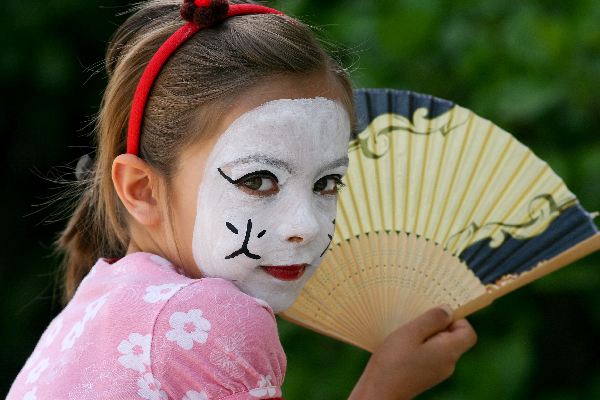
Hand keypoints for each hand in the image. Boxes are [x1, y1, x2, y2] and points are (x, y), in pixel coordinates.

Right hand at [349, 306, 476, 399]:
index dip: (457, 319)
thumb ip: (432, 319)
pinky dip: (421, 347)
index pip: (468, 332)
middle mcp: (449, 364)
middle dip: (437, 326)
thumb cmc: (393, 361)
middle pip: (454, 338)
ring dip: (427, 336)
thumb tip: (449, 310)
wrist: (379, 392)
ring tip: (407, 335)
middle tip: (416, 323)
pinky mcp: (427, 376)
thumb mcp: (411, 333)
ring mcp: (438, 372)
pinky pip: (431, 355)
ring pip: (441, 346)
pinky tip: (404, 347)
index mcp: (449, 352)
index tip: (435, 315)